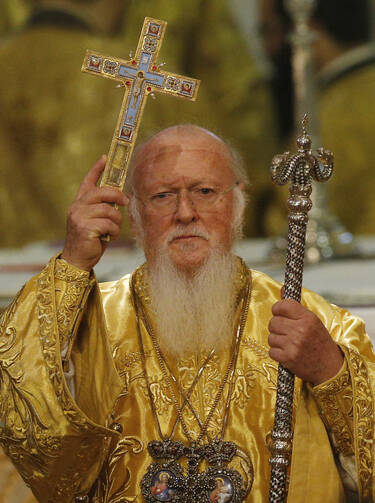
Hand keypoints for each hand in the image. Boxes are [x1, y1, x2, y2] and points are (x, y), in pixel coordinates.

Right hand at [61, 156, 128, 270]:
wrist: (77, 259)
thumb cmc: (90, 240)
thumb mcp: (95, 221)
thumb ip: (103, 209)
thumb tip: (121, 199)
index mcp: (79, 203)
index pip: (88, 181)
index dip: (97, 169)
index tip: (105, 158)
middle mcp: (77, 207)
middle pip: (102, 192)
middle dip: (117, 195)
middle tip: (125, 202)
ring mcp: (79, 217)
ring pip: (109, 210)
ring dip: (116, 222)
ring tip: (112, 230)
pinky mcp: (85, 228)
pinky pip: (109, 224)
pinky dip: (114, 232)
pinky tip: (109, 238)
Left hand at [268, 298, 343, 385]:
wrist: (330, 367)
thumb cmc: (320, 342)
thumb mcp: (312, 321)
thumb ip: (295, 306)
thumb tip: (282, 289)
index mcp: (308, 318)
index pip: (283, 305)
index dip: (278, 308)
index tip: (280, 313)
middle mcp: (300, 330)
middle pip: (273, 321)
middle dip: (277, 326)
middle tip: (286, 331)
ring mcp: (294, 345)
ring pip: (271, 336)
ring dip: (277, 341)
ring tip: (288, 343)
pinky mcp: (288, 358)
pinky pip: (271, 351)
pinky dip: (276, 353)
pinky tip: (287, 353)